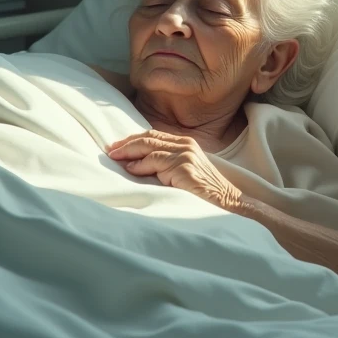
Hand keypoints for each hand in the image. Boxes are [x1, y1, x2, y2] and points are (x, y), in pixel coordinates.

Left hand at [106, 130, 242, 210]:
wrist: (228, 202)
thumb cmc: (204, 192)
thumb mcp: (184, 172)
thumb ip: (166, 164)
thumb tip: (136, 165)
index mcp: (186, 144)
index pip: (154, 135)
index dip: (134, 139)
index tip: (117, 145)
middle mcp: (185, 145)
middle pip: (149, 138)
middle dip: (127, 143)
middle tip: (110, 149)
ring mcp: (185, 155)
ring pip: (150, 147)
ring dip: (129, 153)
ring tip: (115, 158)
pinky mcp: (184, 168)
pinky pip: (156, 162)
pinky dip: (140, 165)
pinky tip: (131, 170)